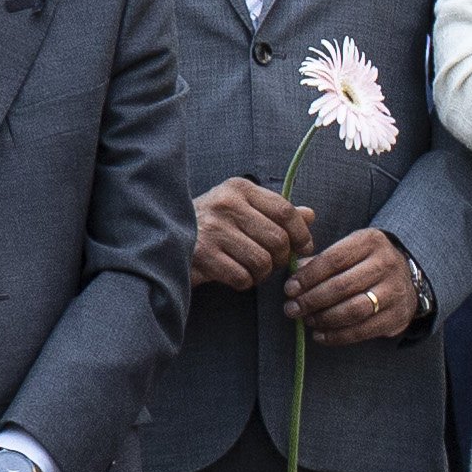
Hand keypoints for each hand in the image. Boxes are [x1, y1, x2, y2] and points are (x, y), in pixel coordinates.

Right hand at [193, 177, 313, 291]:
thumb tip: (310, 215)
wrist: (161, 235)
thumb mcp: (240, 208)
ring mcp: (212, 230)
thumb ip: (275, 211)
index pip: (285, 211)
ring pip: (263, 261)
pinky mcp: (202, 256)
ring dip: (262, 273)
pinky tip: (234, 275)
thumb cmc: (210, 223)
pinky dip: (244, 282)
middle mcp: (225, 205)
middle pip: (278, 240)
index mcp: (238, 189)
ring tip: (252, 269)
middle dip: (282, 258)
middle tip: (273, 263)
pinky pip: (242, 277)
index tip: (304, 247)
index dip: (301, 234)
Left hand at [290, 226, 425, 344]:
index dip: (308, 276)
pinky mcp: (397, 316)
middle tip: (291, 309)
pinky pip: (363, 330)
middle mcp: (386, 264)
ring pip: (353, 310)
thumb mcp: (349, 250)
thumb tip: (294, 274)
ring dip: (324, 319)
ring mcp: (394, 291)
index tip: (289, 289)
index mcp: (370, 242)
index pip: (334, 259)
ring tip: (307, 321)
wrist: (406, 278)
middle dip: (312, 300)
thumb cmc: (367, 262)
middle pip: (342, 286)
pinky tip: (320, 336)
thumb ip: (321, 260)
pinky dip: (338, 336)